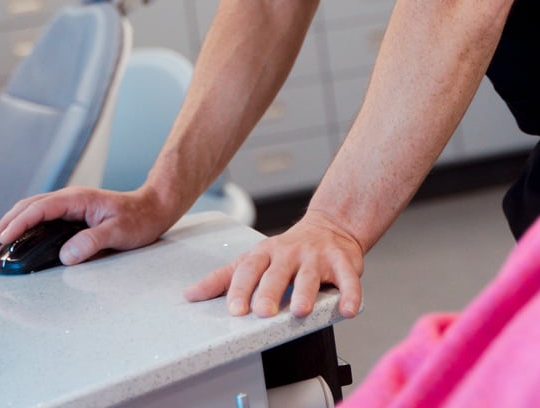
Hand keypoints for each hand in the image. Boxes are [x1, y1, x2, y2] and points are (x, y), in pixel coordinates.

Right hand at [0, 186, 175, 266]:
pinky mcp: (71, 216)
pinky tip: (17, 239)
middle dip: (5, 223)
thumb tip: (66, 255)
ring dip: (12, 224)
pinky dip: (24, 226)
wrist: (154, 208)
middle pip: (29, 206)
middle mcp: (70, 199)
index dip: (18, 223)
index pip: (40, 208)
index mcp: (77, 199)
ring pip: (32, 211)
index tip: (1, 238)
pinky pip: (41, 218)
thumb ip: (92, 242)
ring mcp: (69, 206)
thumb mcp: (119, 232)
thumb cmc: (139, 219)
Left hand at [184, 209, 363, 319]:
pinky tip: (347, 310)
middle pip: (277, 272)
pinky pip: (347, 279)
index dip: (241, 288)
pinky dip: (349, 294)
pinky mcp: (342, 263)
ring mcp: (317, 257)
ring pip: (310, 275)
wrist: (330, 228)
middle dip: (270, 291)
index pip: (249, 269)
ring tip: (300, 311)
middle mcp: (291, 253)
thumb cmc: (286, 251)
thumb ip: (223, 278)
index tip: (234, 309)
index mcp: (266, 252)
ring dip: (305, 293)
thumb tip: (190, 295)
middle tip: (263, 311)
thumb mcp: (254, 259)